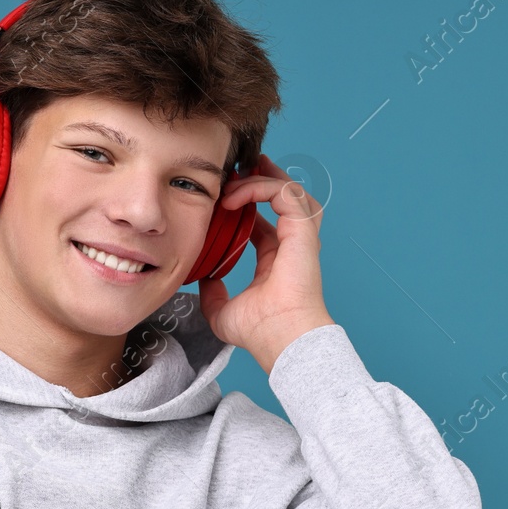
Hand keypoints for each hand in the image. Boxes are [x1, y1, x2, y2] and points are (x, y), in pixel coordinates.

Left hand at [198, 153, 334, 373]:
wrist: (282, 338)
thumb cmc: (261, 332)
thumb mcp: (223, 312)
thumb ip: (213, 295)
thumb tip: (205, 281)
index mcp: (277, 261)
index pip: (264, 221)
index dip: (246, 205)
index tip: (222, 198)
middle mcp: (292, 244)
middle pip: (283, 198)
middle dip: (261, 178)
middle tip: (235, 169)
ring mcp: (300, 236)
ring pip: (288, 189)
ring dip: (262, 177)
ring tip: (238, 172)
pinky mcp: (302, 230)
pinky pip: (284, 193)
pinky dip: (260, 187)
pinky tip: (235, 195)